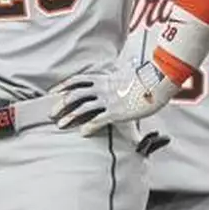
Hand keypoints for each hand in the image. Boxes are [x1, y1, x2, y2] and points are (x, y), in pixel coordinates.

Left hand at [48, 63, 180, 135]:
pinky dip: (89, 126)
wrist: (157, 83)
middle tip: (51, 114)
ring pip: (83, 108)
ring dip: (70, 117)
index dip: (63, 86)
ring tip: (61, 125)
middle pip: (75, 95)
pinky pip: (99, 120)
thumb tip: (116, 76)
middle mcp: (103, 88)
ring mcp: (109, 99)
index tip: (53, 93)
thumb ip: (116, 79)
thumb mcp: (126, 76)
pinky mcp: (117, 111)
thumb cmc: (144, 81)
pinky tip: (82, 133)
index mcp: (103, 78)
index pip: (77, 80)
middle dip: (61, 104)